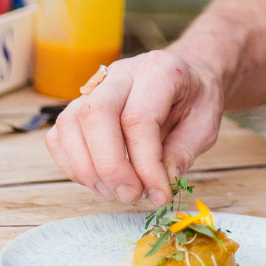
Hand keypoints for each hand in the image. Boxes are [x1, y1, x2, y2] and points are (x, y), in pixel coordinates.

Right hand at [46, 49, 222, 206]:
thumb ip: (184, 152)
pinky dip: (73, 165)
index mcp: (159, 70)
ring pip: (70, 123)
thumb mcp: (206, 125)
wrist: (187, 81)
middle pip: (95, 114)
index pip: (138, 118)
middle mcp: (123, 72)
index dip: (145, 163)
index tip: (158, 194)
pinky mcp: (80, 104)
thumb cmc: (195, 102)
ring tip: (117, 192)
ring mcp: (96, 86)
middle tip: (131, 195)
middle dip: (109, 166)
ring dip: (88, 169)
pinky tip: (100, 180)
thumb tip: (161, 183)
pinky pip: (59, 135)